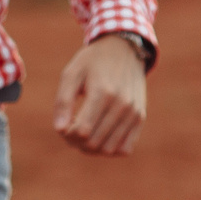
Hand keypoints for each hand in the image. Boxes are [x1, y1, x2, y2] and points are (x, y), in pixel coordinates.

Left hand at [53, 35, 147, 156]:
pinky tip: (99, 137)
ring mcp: (134, 113)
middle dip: (76, 142)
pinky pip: (126, 148)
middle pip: (94, 142)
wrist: (123, 50)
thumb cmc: (91, 62)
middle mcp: (122, 105)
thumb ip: (63, 101)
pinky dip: (109, 149)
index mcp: (102, 93)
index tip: (63, 125)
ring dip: (91, 149)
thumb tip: (59, 130)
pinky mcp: (140, 118)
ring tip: (82, 135)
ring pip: (110, 149)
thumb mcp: (71, 74)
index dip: (67, 135)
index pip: (82, 130)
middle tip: (69, 131)